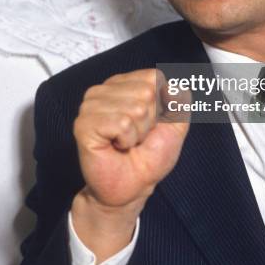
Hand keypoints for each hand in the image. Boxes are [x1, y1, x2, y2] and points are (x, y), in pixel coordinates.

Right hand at [73, 68, 189, 208]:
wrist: (133, 187)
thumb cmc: (150, 156)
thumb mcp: (175, 125)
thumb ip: (180, 101)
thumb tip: (176, 85)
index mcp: (124, 83)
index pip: (154, 77)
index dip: (161, 104)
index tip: (151, 123)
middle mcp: (105, 89)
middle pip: (147, 91)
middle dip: (149, 120)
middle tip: (137, 136)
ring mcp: (91, 105)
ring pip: (135, 108)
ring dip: (138, 132)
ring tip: (126, 143)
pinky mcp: (84, 124)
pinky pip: (122, 123)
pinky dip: (127, 140)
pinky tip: (116, 146)